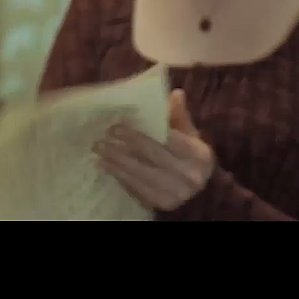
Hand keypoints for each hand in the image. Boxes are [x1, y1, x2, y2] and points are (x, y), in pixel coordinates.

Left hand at [93, 89, 215, 210]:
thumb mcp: (190, 136)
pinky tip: (105, 165)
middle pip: (153, 156)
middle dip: (127, 144)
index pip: (169, 140)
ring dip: (117, 160)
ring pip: (141, 173)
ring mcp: (176, 194)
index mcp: (200, 155)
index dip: (143, 132)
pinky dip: (119, 175)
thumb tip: (175, 93)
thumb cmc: (190, 158)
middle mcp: (191, 176)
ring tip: (99, 148)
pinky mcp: (161, 204)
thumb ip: (179, 117)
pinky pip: (136, 188)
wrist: (198, 195)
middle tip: (105, 134)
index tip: (119, 124)